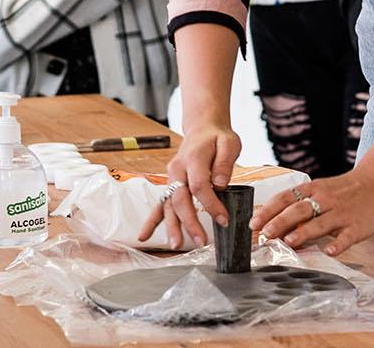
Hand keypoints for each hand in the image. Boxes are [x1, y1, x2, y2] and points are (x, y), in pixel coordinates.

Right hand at [135, 122, 240, 248]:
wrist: (203, 128)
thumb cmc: (217, 137)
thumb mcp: (229, 143)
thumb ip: (225, 162)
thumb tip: (221, 184)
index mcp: (193, 158)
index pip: (199, 185)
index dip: (211, 204)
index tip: (224, 219)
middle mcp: (178, 169)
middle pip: (180, 199)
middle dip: (190, 222)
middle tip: (202, 241)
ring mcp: (171, 177)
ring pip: (168, 204)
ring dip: (172, 226)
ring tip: (177, 245)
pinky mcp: (170, 184)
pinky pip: (160, 204)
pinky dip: (152, 221)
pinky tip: (144, 236)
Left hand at [249, 168, 373, 256]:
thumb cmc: (342, 190)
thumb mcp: (319, 190)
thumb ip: (299, 205)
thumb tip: (272, 223)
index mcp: (313, 189)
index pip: (286, 198)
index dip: (269, 210)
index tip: (254, 222)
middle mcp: (325, 200)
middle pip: (299, 210)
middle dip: (280, 221)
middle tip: (265, 234)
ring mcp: (341, 213)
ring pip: (320, 222)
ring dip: (303, 232)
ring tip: (288, 242)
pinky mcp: (357, 226)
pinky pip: (346, 236)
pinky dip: (338, 244)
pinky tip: (329, 251)